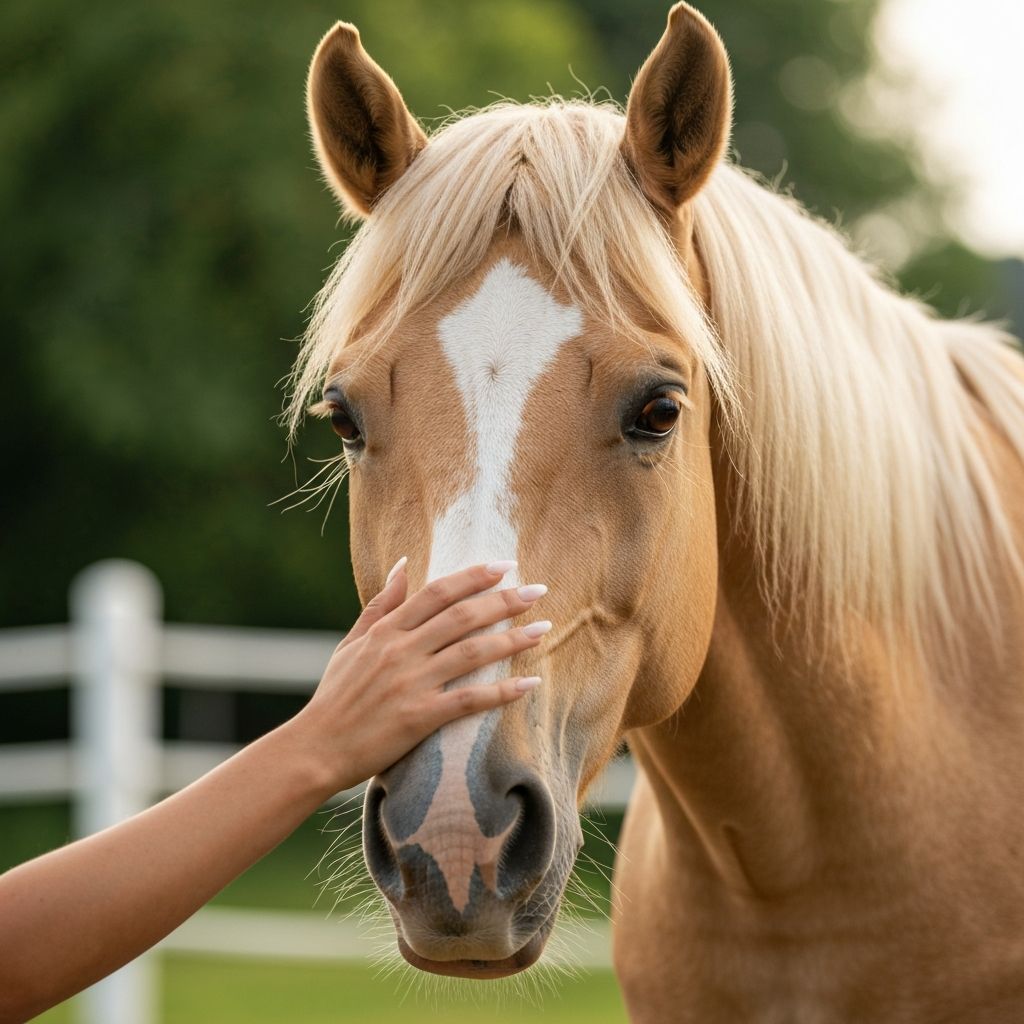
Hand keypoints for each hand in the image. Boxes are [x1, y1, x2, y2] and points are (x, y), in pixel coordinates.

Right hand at [287, 559, 549, 792]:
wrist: (315, 749)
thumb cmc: (335, 696)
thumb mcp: (352, 642)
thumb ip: (382, 603)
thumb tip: (405, 562)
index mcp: (386, 631)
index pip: (438, 592)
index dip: (474, 576)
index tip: (506, 566)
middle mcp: (401, 651)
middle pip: (463, 616)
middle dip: (505, 601)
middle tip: (539, 591)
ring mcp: (411, 684)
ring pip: (472, 653)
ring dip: (512, 639)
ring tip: (544, 630)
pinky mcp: (420, 717)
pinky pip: (470, 700)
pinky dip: (502, 691)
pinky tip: (529, 683)